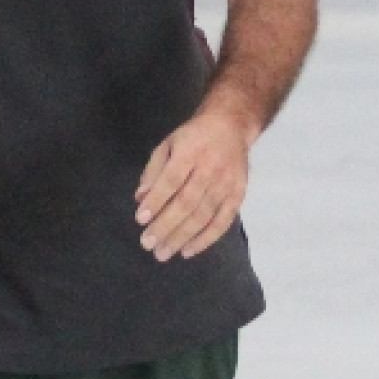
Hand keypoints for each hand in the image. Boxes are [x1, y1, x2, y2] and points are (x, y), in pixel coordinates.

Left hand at [135, 104, 252, 261]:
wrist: (231, 126)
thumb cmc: (193, 137)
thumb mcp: (168, 144)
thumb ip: (153, 171)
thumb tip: (140, 199)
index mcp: (190, 152)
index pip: (171, 180)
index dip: (156, 201)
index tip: (141, 220)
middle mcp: (210, 169)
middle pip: (187, 202)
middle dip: (166, 226)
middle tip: (148, 244)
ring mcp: (226, 184)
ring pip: (203, 215)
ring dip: (182, 237)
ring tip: (163, 252)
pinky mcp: (238, 195)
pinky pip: (223, 222)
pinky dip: (206, 239)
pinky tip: (188, 250)